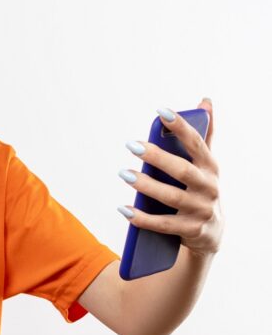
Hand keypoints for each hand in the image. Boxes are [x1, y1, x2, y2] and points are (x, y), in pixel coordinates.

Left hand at [118, 98, 223, 257]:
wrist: (211, 233)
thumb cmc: (200, 189)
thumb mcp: (205, 164)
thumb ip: (203, 135)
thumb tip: (205, 101)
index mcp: (210, 167)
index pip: (197, 143)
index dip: (181, 127)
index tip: (161, 112)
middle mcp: (209, 187)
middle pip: (181, 170)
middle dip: (157, 157)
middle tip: (131, 145)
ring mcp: (201, 210)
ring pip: (171, 197)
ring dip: (146, 185)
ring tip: (123, 174)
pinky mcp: (191, 230)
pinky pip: (163, 224)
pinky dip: (142, 218)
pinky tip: (124, 209)